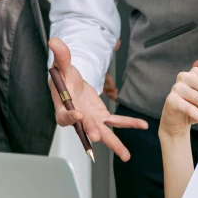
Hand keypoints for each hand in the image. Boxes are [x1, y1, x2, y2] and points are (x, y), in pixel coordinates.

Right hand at [48, 38, 147, 160]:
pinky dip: (129, 123)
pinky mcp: (102, 117)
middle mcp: (77, 118)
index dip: (69, 116)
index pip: (63, 115)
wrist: (72, 83)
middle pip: (84, 127)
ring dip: (114, 144)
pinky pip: (117, 122)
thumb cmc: (63, 76)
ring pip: (103, 132)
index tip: (77, 115)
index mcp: (63, 107)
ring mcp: (90, 119)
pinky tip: (143, 125)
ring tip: (125, 155)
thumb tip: (55, 41)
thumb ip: (60, 55)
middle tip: (98, 137)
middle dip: (91, 132)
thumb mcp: (62, 65)